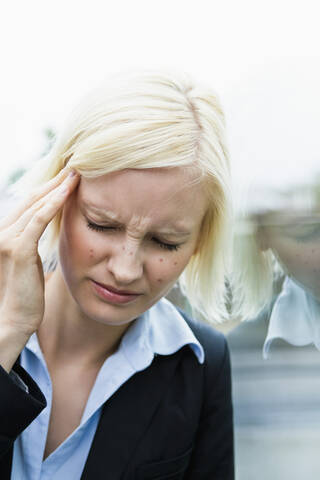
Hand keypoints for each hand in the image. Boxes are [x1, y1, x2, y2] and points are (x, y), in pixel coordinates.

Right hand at [0, 168, 79, 338]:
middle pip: (31, 199)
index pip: (28, 204)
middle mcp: (1, 231)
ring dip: (57, 188)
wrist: (13, 320)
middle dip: (54, 182)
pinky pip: (37, 220)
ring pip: (35, 205)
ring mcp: (6, 239)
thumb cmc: (24, 294)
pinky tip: (66, 192)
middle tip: (75, 167)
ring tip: (75, 174)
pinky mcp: (17, 249)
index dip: (48, 189)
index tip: (68, 177)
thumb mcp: (27, 262)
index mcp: (4, 233)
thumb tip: (45, 228)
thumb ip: (31, 242)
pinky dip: (52, 204)